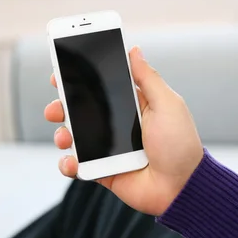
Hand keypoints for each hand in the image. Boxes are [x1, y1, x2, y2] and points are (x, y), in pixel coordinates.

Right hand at [44, 46, 203, 215]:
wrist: (181, 186)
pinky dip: (69, 164)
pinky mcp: (103, 171)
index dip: (82, 79)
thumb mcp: (167, 104)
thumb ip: (148, 78)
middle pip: (82, 110)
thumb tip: (134, 50)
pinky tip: (72, 161)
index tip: (62, 72)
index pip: (103, 87)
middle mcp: (119, 125)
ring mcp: (110, 149)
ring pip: (75, 137)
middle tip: (56, 107)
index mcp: (134, 105)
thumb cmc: (180, 144)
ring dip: (63, 134)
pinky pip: (79, 165)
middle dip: (63, 106)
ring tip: (65, 136)